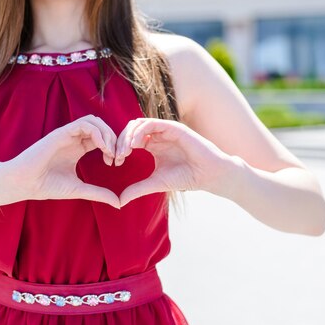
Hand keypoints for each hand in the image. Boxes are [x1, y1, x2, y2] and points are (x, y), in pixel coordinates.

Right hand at [11, 115, 120, 207]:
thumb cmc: (47, 186)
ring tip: (108, 150)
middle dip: (113, 138)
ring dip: (106, 133)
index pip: (102, 138)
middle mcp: (74, 139)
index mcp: (78, 148)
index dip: (112, 146)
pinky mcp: (61, 133)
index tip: (115, 162)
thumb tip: (119, 203)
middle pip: (101, 126)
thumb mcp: (79, 189)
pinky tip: (101, 147)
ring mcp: (67, 134)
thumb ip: (99, 193)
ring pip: (94, 121)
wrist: (26, 183)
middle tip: (116, 156)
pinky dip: (97, 133)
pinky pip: (84, 124)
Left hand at [114, 118, 237, 205]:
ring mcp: (165, 130)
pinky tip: (135, 144)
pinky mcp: (173, 127)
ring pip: (138, 124)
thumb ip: (137, 189)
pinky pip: (151, 123)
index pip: (129, 139)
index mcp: (152, 145)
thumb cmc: (185, 177)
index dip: (119, 148)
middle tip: (117, 155)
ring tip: (125, 150)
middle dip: (120, 140)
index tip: (115, 162)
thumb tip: (119, 201)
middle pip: (131, 129)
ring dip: (128, 135)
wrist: (208, 175)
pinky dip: (140, 131)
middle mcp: (158, 135)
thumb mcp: (155, 183)